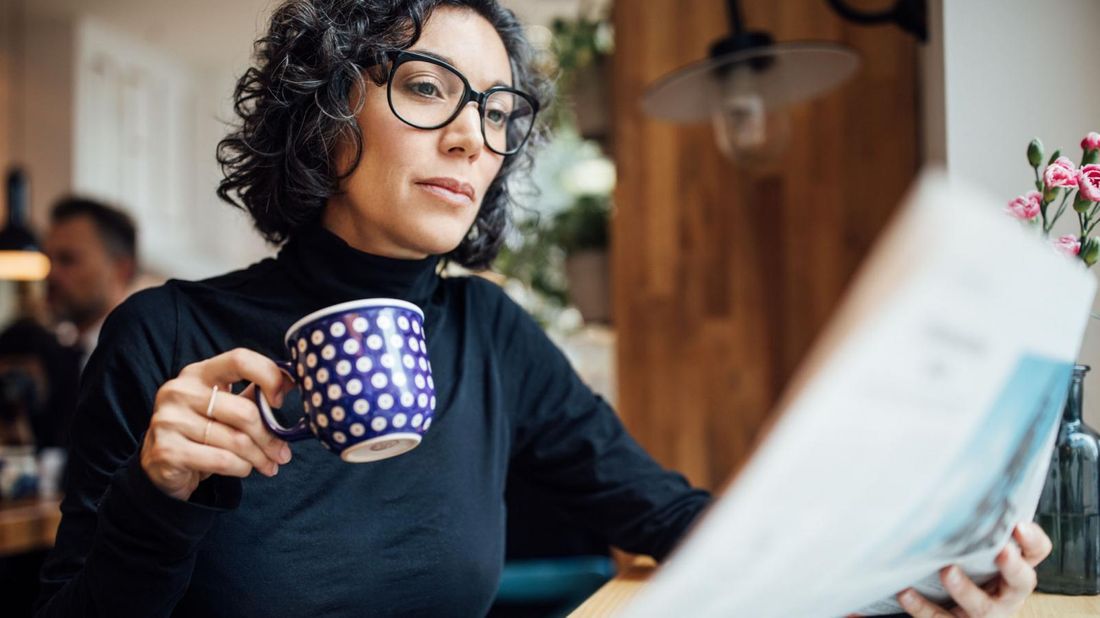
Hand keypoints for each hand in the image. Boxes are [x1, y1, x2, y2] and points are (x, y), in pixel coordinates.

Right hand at [140, 348, 294, 500]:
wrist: (162, 467)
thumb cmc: (201, 432)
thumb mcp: (225, 406)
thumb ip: (255, 392)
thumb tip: (293, 379)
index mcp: (198, 373)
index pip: (240, 360)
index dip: (268, 377)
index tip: (280, 400)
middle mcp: (179, 391)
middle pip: (244, 412)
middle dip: (270, 437)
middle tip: (283, 453)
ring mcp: (170, 420)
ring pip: (236, 440)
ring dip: (259, 457)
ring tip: (268, 465)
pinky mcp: (167, 450)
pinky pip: (222, 460)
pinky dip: (241, 468)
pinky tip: (243, 469)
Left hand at [897, 522, 1051, 616]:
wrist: (954, 605)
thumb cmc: (965, 563)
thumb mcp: (976, 544)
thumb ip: (973, 523)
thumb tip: (949, 482)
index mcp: (1016, 566)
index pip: (1036, 551)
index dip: (1033, 540)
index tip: (1019, 526)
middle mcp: (1006, 592)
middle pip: (1021, 581)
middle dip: (1013, 567)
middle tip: (1001, 552)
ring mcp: (985, 611)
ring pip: (983, 607)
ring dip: (966, 590)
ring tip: (947, 570)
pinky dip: (922, 607)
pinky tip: (905, 592)